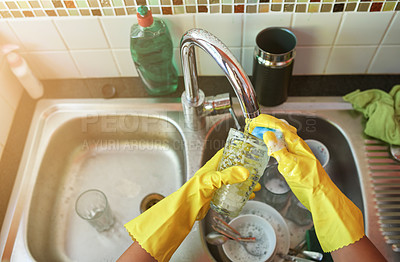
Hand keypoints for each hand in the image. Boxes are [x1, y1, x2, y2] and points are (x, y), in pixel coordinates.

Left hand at [123, 149, 248, 261]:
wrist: (186, 208)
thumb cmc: (193, 191)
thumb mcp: (213, 180)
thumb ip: (228, 175)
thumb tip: (244, 172)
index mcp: (213, 165)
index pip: (225, 153)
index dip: (236, 149)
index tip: (248, 148)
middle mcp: (215, 173)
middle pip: (232, 167)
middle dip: (245, 169)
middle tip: (256, 170)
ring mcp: (216, 184)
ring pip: (234, 180)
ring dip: (245, 182)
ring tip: (255, 185)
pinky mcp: (216, 195)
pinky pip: (231, 192)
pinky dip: (240, 193)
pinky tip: (246, 196)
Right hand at [247, 114, 364, 252]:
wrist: (320, 195)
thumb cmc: (309, 182)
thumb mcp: (290, 165)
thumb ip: (278, 150)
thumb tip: (268, 135)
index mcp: (296, 143)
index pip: (279, 126)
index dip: (265, 121)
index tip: (254, 121)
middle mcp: (296, 145)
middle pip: (280, 128)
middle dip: (266, 124)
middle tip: (253, 126)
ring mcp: (296, 152)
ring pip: (282, 136)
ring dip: (270, 132)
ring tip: (258, 134)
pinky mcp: (295, 160)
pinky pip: (283, 146)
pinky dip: (273, 143)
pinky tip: (269, 148)